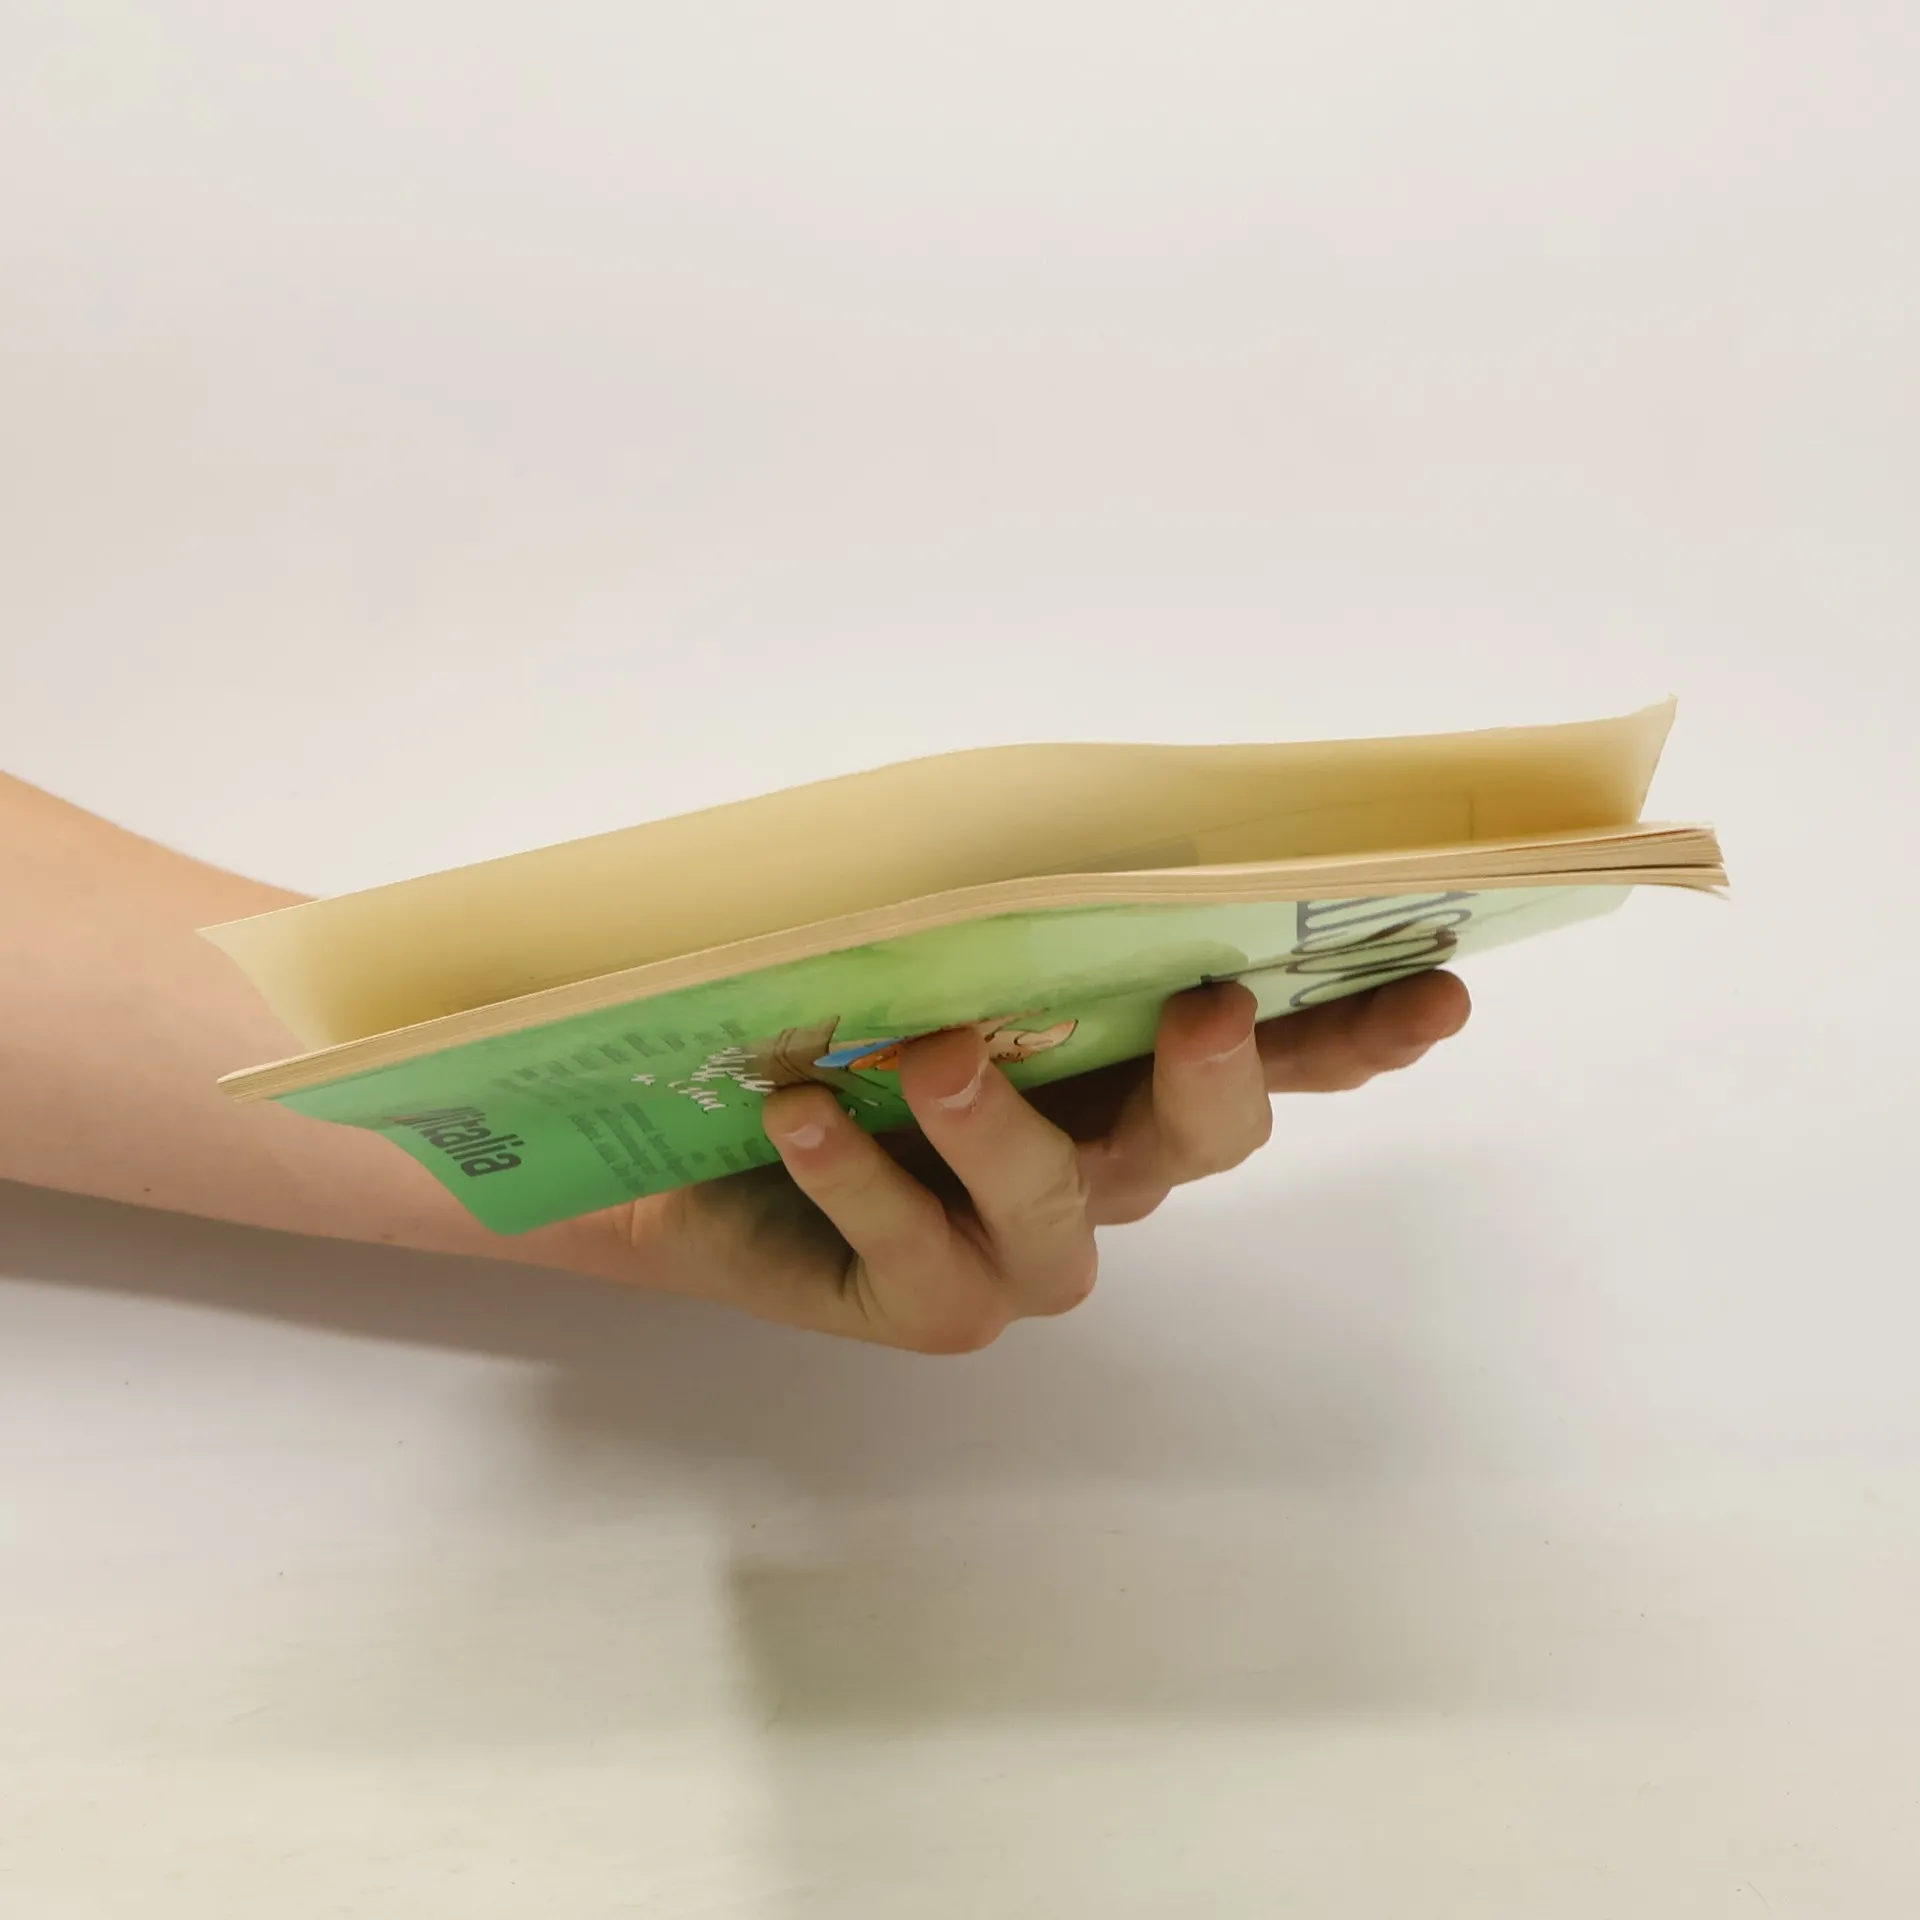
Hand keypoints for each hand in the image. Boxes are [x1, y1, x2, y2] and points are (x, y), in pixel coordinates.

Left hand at [598, 970, 1469, 1349]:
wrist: (690, 1142)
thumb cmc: (830, 1013)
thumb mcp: (919, 936)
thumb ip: (1007, 894)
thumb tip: (1069, 807)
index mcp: (1127, 1075)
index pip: (1271, 1055)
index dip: (1360, 1031)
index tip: (1438, 983)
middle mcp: (1102, 1169)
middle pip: (1203, 1143)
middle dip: (1214, 1080)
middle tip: (1205, 1008)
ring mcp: (1020, 1251)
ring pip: (1058, 1210)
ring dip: (1004, 1131)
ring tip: (934, 1055)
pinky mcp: (928, 1305)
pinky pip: (915, 1255)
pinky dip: (862, 1180)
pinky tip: (802, 1117)